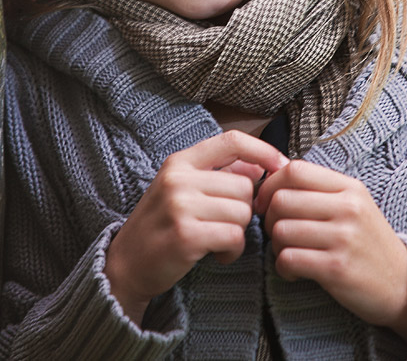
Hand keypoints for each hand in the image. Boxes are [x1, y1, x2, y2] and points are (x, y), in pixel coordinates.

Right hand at [103, 130, 288, 323]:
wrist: (126, 265)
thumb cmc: (162, 225)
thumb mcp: (182, 189)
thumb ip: (219, 173)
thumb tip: (260, 163)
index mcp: (180, 161)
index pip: (232, 140)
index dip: (263, 151)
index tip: (280, 167)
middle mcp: (178, 178)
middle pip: (244, 186)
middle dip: (244, 210)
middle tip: (224, 225)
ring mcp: (180, 206)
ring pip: (242, 212)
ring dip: (238, 233)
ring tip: (218, 241)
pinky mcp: (185, 235)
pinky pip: (234, 237)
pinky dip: (233, 251)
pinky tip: (217, 255)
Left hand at [255, 161, 406, 340]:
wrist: (403, 285)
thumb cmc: (368, 244)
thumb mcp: (354, 206)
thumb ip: (320, 191)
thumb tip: (273, 179)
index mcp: (350, 188)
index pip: (295, 170)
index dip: (270, 185)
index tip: (266, 202)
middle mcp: (348, 208)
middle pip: (282, 200)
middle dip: (270, 218)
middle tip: (279, 233)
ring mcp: (344, 238)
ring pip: (281, 230)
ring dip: (276, 246)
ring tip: (289, 253)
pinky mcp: (337, 268)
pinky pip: (288, 259)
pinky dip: (284, 267)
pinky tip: (295, 271)